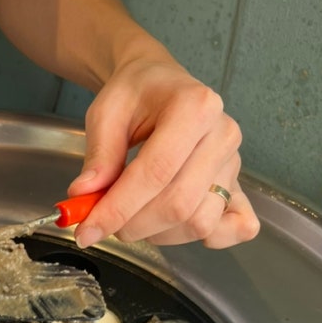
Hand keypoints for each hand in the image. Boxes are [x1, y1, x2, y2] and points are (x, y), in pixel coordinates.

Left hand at [69, 57, 260, 248]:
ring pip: (199, 222)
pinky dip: (209, 238)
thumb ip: (98, 157)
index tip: (87, 229)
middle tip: (104, 223)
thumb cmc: (135, 95)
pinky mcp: (238, 184)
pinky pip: (235, 227)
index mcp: (194, 106)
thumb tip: (83, 198)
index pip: (156, 172)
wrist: (160, 84)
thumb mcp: (106, 113)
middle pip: (180, 204)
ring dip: (158, 233)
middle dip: (133, 225)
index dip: (118, 208)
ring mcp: (234, 162)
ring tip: (133, 215)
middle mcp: (222, 135)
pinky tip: (176, 228)